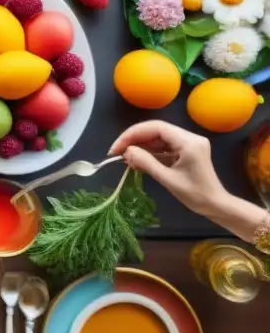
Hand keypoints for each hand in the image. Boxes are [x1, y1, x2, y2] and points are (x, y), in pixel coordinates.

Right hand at [109, 120, 226, 216]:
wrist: (216, 205)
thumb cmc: (195, 195)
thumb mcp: (168, 179)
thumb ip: (146, 162)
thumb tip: (126, 151)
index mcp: (188, 142)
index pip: (155, 128)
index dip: (132, 134)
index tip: (117, 148)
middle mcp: (189, 137)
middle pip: (155, 130)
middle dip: (134, 139)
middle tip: (116, 153)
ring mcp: (188, 143)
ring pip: (157, 137)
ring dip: (140, 146)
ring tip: (125, 159)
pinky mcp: (186, 150)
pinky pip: (163, 145)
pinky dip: (149, 152)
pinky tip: (138, 161)